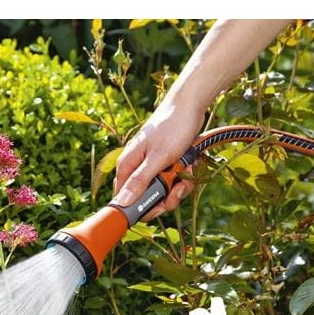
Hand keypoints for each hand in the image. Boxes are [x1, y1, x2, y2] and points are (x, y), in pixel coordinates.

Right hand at [113, 101, 204, 220]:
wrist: (190, 105)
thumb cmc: (172, 127)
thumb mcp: (158, 157)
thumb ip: (140, 181)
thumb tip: (123, 202)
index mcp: (128, 165)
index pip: (125, 198)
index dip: (141, 208)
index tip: (157, 209)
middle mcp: (138, 167)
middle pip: (148, 197)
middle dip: (167, 196)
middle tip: (178, 188)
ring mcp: (153, 165)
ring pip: (165, 190)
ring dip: (180, 184)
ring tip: (187, 169)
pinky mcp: (167, 163)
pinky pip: (174, 179)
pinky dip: (185, 175)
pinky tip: (190, 163)